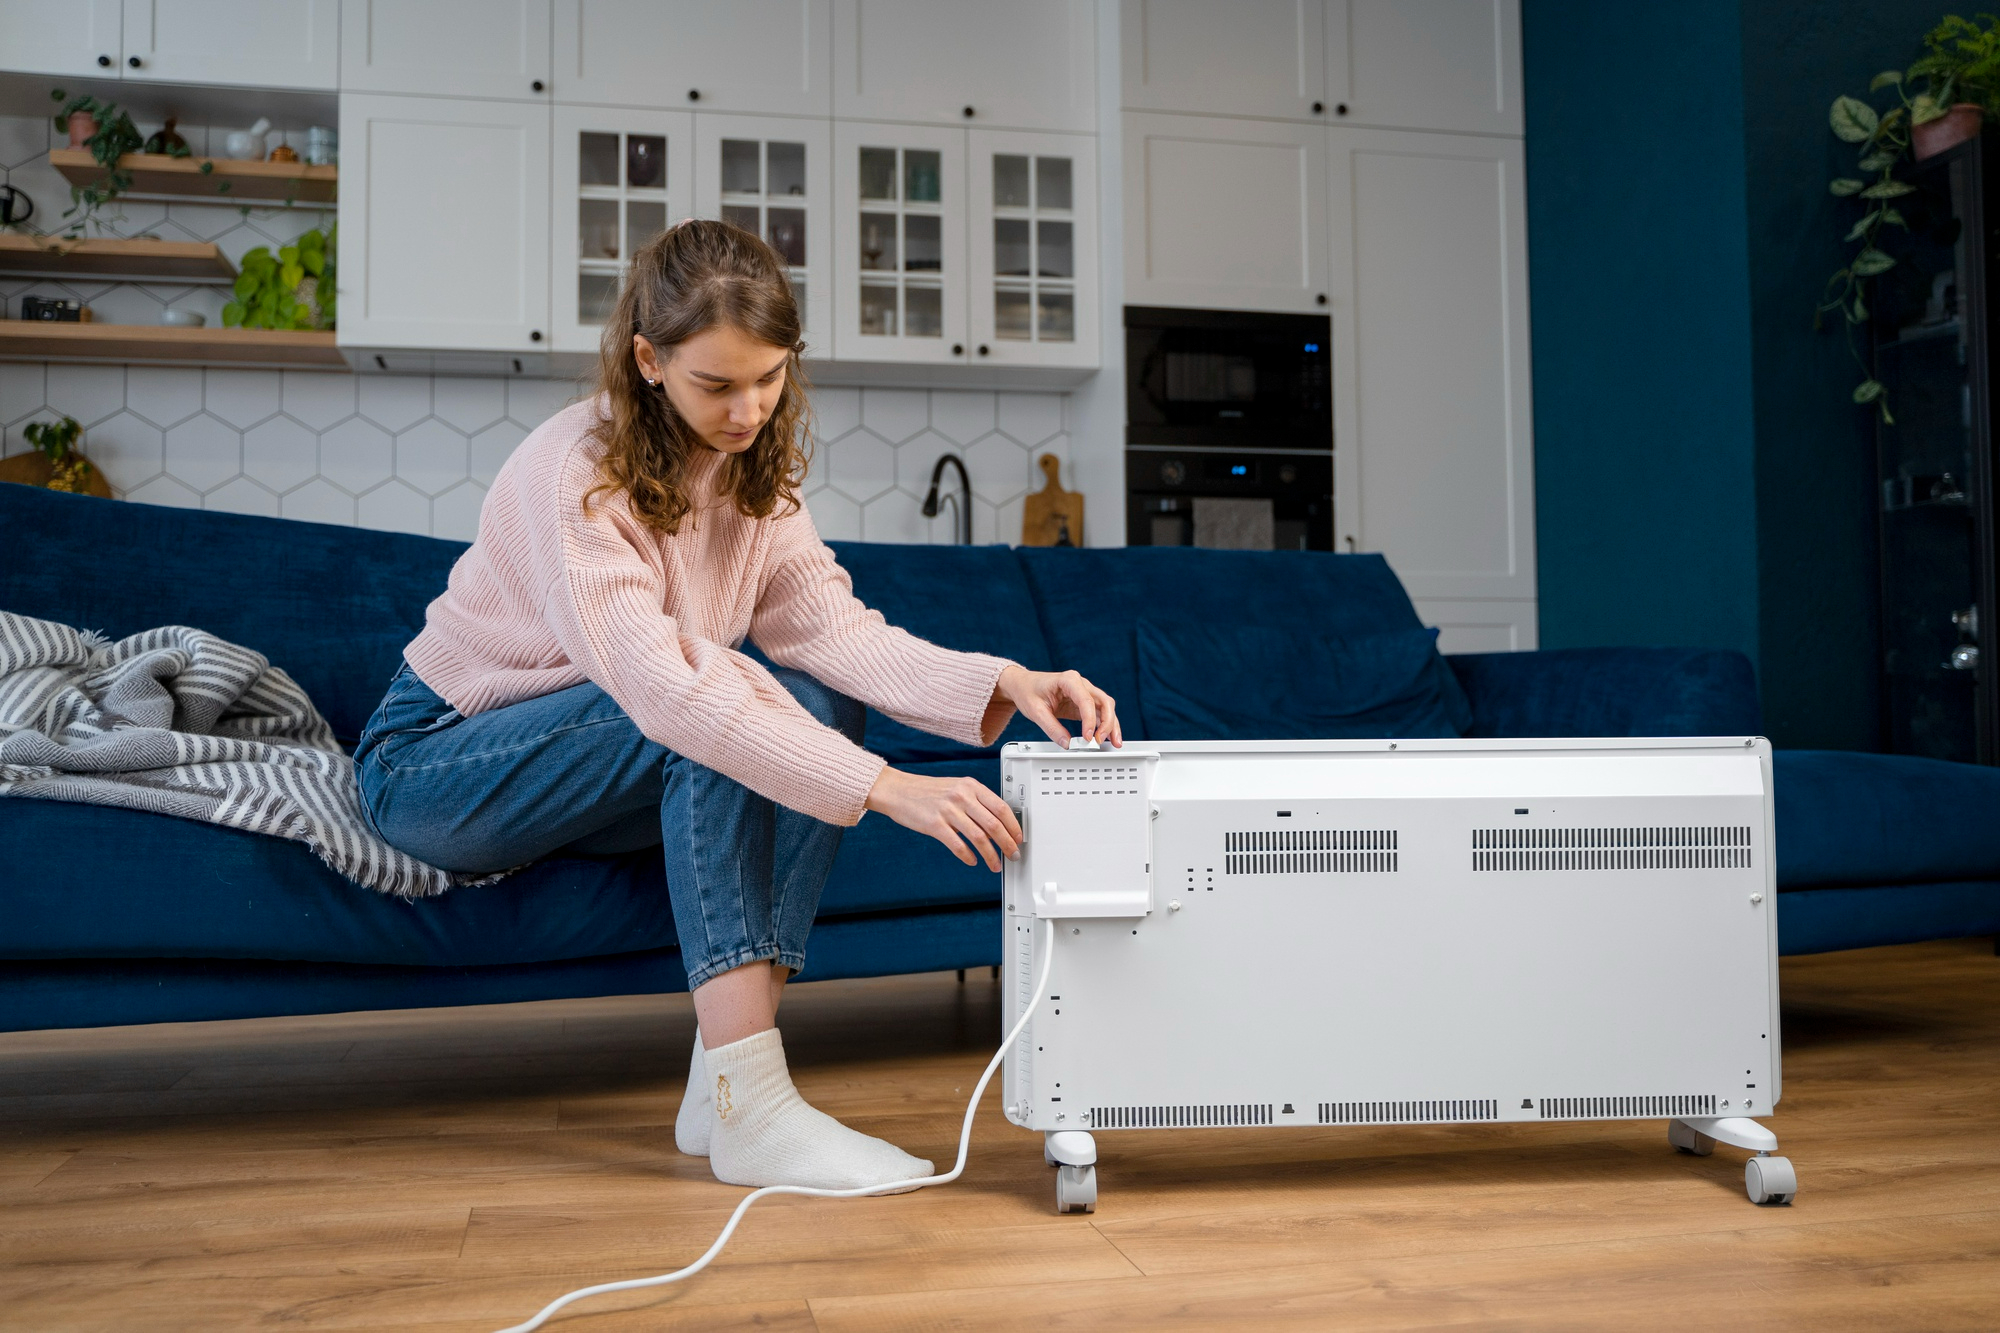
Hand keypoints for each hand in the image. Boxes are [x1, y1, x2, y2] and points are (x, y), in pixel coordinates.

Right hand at [865, 766, 1022, 870]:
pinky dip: (968, 856)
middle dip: (1007, 844)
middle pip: (994, 824)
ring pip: (979, 837)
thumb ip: (976, 801)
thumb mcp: (956, 787)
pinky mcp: (935, 824)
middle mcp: (962, 796)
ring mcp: (948, 810)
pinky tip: (972, 861)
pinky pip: (958, 845)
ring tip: (995, 864)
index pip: (1001, 807)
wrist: (898, 790)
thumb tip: (997, 824)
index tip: (1018, 838)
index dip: (1014, 826)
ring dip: (991, 855)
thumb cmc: (927, 791)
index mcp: (971, 786)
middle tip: (1013, 855)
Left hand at [996, 664, 1121, 747]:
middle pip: (1104, 701)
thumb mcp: (1036, 711)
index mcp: (1068, 680)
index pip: (1086, 700)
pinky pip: (1099, 713)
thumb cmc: (1028, 691)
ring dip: (1111, 725)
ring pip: (1106, 707)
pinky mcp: (1083, 703)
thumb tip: (1067, 744)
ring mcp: (1084, 692)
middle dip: (1108, 722)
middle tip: (1102, 740)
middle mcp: (1080, 684)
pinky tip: (1107, 738)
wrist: (1023, 685)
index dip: (1090, 720)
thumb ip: (1051, 728)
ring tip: (1114, 742)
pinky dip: (1104, 725)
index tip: (1088, 737)